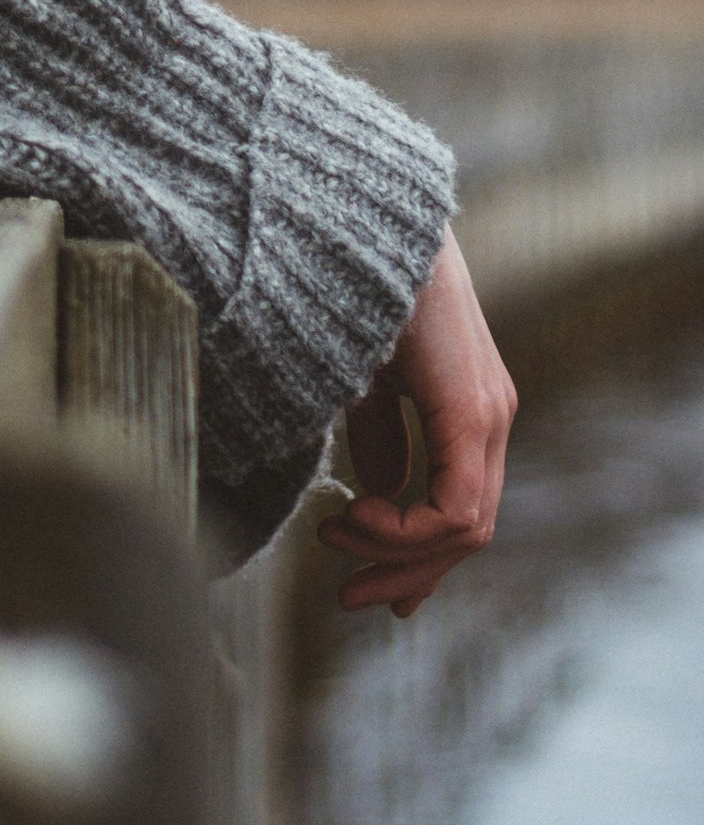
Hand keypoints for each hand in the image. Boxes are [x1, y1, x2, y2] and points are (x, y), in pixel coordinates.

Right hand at [317, 223, 516, 616]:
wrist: (363, 227)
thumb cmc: (353, 293)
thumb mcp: (365, 381)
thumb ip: (380, 436)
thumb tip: (382, 489)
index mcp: (469, 411)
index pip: (460, 510)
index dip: (413, 557)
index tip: (354, 573)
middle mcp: (491, 418)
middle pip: (468, 532)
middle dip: (404, 574)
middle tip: (347, 597)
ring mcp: (489, 414)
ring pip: (465, 528)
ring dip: (395, 553)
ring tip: (334, 534)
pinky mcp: (473, 410)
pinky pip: (456, 507)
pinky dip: (402, 528)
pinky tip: (354, 511)